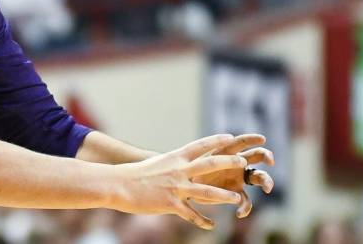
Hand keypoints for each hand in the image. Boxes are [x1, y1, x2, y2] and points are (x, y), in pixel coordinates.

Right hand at [108, 134, 246, 229]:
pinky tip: (211, 226)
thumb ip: (172, 166)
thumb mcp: (156, 165)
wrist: (118, 184)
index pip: (200, 146)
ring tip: (237, 199)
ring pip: (207, 191)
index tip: (231, 137)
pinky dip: (203, 221)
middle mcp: (178, 170)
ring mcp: (176, 187)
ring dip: (225, 196)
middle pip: (210, 164)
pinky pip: (192, 214)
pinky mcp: (171, 204)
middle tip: (244, 163)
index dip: (216, 141)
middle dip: (229, 163)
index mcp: (175, 158)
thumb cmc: (134, 174)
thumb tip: (181, 166)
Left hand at [192, 134, 274, 217]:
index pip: (241, 142)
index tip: (262, 139)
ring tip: (267, 188)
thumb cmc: (190, 171)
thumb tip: (214, 159)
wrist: (187, 188)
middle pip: (257, 156)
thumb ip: (208, 163)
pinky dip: (245, 207)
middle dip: (266, 156)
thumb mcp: (197, 165)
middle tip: (270, 161)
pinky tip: (240, 213)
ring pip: (259, 177)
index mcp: (226, 152)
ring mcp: (239, 178)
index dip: (252, 139)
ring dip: (266, 181)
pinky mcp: (236, 193)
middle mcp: (236, 163)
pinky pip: (247, 200)